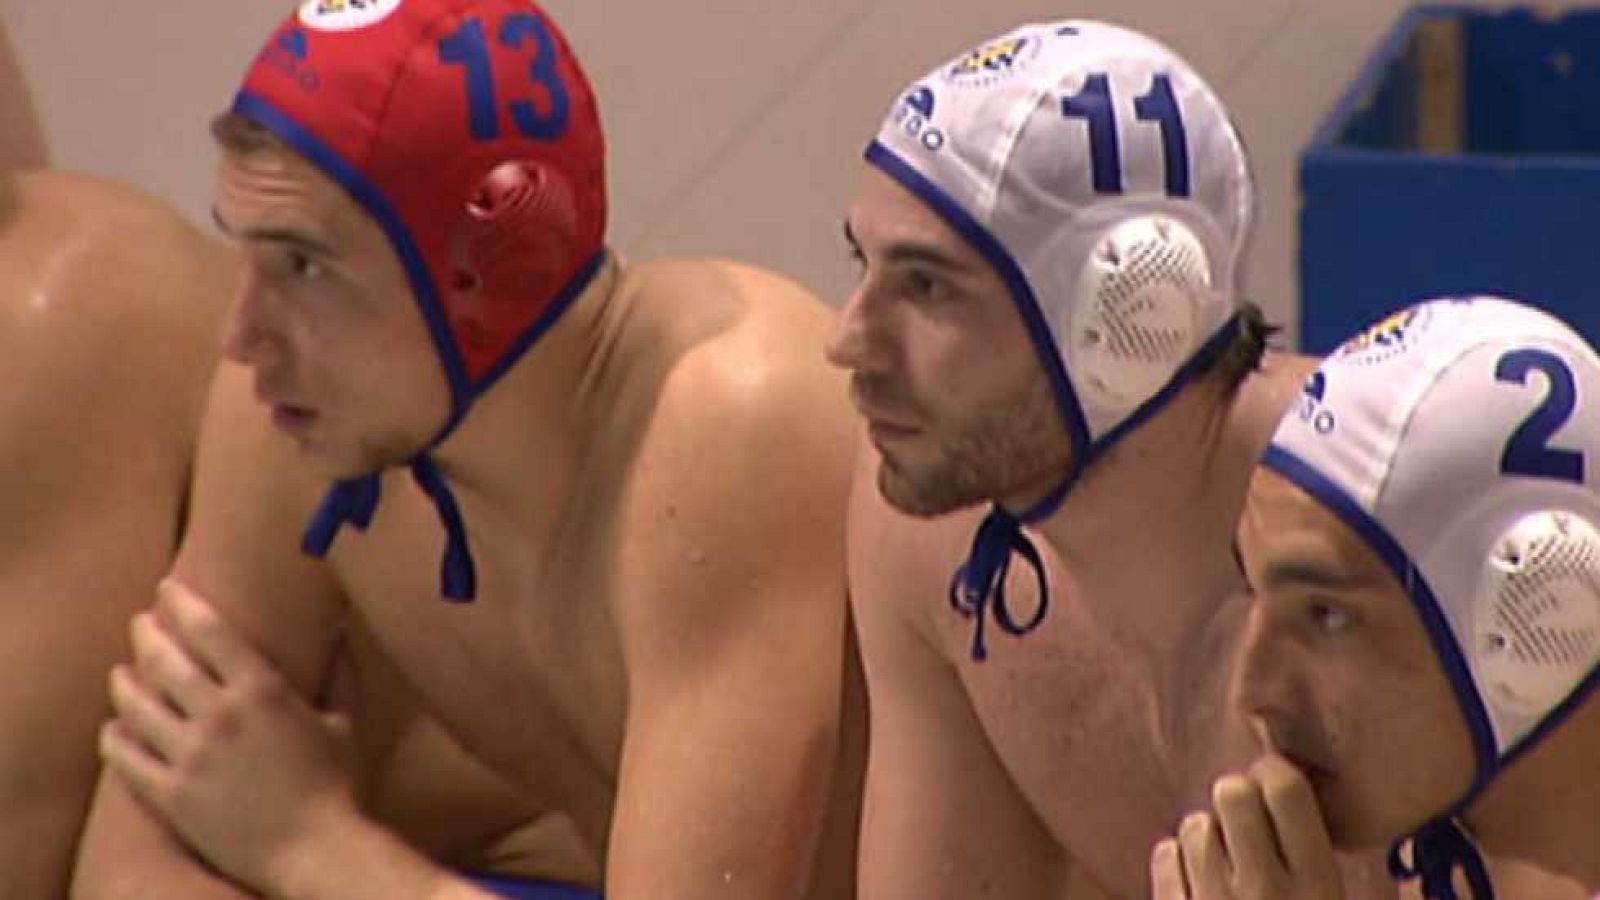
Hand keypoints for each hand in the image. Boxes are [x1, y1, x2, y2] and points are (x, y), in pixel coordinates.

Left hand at [102, 578, 360, 893]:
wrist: (315, 851)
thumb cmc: (336, 787)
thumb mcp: (344, 723)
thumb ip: (341, 673)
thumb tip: (342, 630)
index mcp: (262, 692)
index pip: (208, 630)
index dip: (182, 604)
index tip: (167, 589)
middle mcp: (219, 717)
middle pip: (164, 660)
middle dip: (145, 634)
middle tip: (140, 623)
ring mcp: (190, 757)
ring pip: (135, 706)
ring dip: (123, 682)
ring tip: (120, 673)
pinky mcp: (171, 796)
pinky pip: (126, 758)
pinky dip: (114, 738)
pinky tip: (114, 729)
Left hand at [1149, 753, 1341, 899]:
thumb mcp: (1331, 899)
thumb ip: (1317, 853)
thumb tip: (1292, 790)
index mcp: (1317, 886)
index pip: (1286, 791)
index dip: (1275, 774)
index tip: (1271, 781)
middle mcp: (1264, 889)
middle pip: (1233, 794)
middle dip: (1237, 798)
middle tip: (1244, 819)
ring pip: (1195, 824)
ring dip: (1207, 834)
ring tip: (1223, 858)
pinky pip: (1165, 857)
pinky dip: (1176, 861)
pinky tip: (1194, 878)